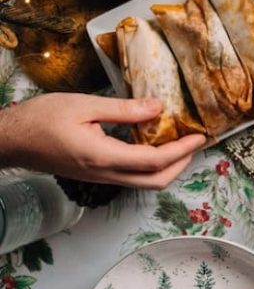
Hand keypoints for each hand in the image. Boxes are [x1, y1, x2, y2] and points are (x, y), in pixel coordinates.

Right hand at [0, 93, 204, 188]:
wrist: (9, 140)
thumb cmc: (40, 120)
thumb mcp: (84, 105)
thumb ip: (124, 109)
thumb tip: (159, 108)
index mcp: (103, 157)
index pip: (155, 161)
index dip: (182, 150)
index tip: (200, 137)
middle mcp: (104, 174)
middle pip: (155, 182)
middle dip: (182, 164)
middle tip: (195, 143)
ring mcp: (99, 178)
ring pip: (143, 183)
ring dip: (167, 167)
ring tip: (180, 143)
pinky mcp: (95, 175)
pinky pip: (130, 177)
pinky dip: (150, 165)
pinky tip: (153, 144)